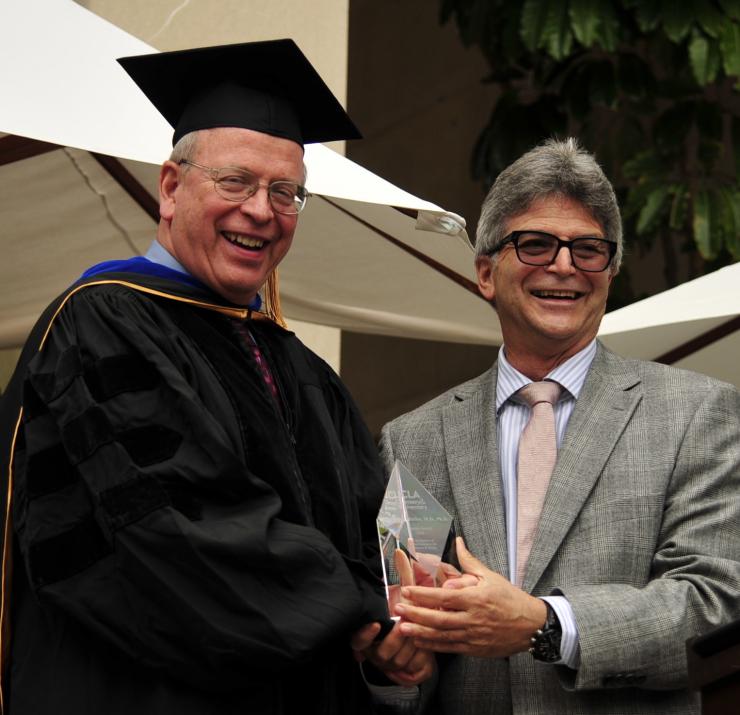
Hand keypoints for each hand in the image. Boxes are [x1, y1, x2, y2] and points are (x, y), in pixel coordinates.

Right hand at [349, 549, 435, 685]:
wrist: (417, 642)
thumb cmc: (406, 615)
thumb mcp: (403, 596)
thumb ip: (402, 576)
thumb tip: (401, 551)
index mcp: (370, 635)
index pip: (358, 640)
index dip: (365, 634)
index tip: (376, 624)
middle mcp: (377, 651)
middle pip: (385, 648)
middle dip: (399, 635)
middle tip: (406, 625)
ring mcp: (392, 664)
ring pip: (401, 658)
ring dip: (412, 645)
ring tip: (419, 632)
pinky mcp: (408, 672)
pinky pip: (414, 667)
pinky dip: (422, 657)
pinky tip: (426, 647)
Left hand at [395, 537, 546, 657]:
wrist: (531, 626)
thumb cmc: (510, 599)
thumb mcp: (490, 576)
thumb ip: (469, 561)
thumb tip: (458, 542)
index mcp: (476, 599)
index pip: (445, 597)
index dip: (424, 595)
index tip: (408, 591)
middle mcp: (474, 619)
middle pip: (440, 618)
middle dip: (416, 614)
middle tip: (398, 610)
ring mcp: (474, 636)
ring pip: (443, 636)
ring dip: (421, 632)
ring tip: (403, 628)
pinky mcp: (475, 649)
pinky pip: (450, 647)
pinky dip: (434, 646)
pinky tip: (420, 641)